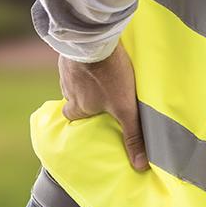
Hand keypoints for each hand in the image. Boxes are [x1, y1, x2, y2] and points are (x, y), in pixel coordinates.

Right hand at [58, 40, 148, 171]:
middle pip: (74, 96)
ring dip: (88, 76)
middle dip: (85, 95)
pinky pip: (78, 59)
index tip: (94, 114)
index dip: (83, 116)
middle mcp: (66, 89)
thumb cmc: (109, 76)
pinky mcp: (71, 50)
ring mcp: (67, 68)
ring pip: (76, 77)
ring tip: (105, 73)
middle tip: (101, 91)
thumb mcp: (125, 108)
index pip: (74, 117)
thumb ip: (132, 135)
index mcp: (76, 106)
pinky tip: (100, 55)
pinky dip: (87, 59)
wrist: (94, 40)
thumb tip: (139, 166)